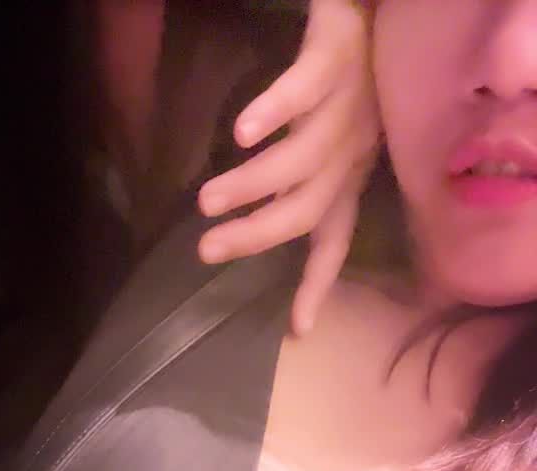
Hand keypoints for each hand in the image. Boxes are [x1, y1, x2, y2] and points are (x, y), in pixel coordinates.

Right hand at [197, 0, 380, 335]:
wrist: (371, 0)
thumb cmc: (341, 72)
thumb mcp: (325, 137)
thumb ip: (294, 177)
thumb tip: (248, 220)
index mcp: (350, 173)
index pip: (335, 240)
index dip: (316, 286)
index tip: (295, 331)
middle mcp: (354, 148)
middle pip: (307, 211)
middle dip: (257, 237)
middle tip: (207, 249)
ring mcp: (348, 104)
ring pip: (301, 162)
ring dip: (252, 188)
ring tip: (206, 201)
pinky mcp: (335, 55)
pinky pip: (303, 91)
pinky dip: (272, 114)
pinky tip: (241, 133)